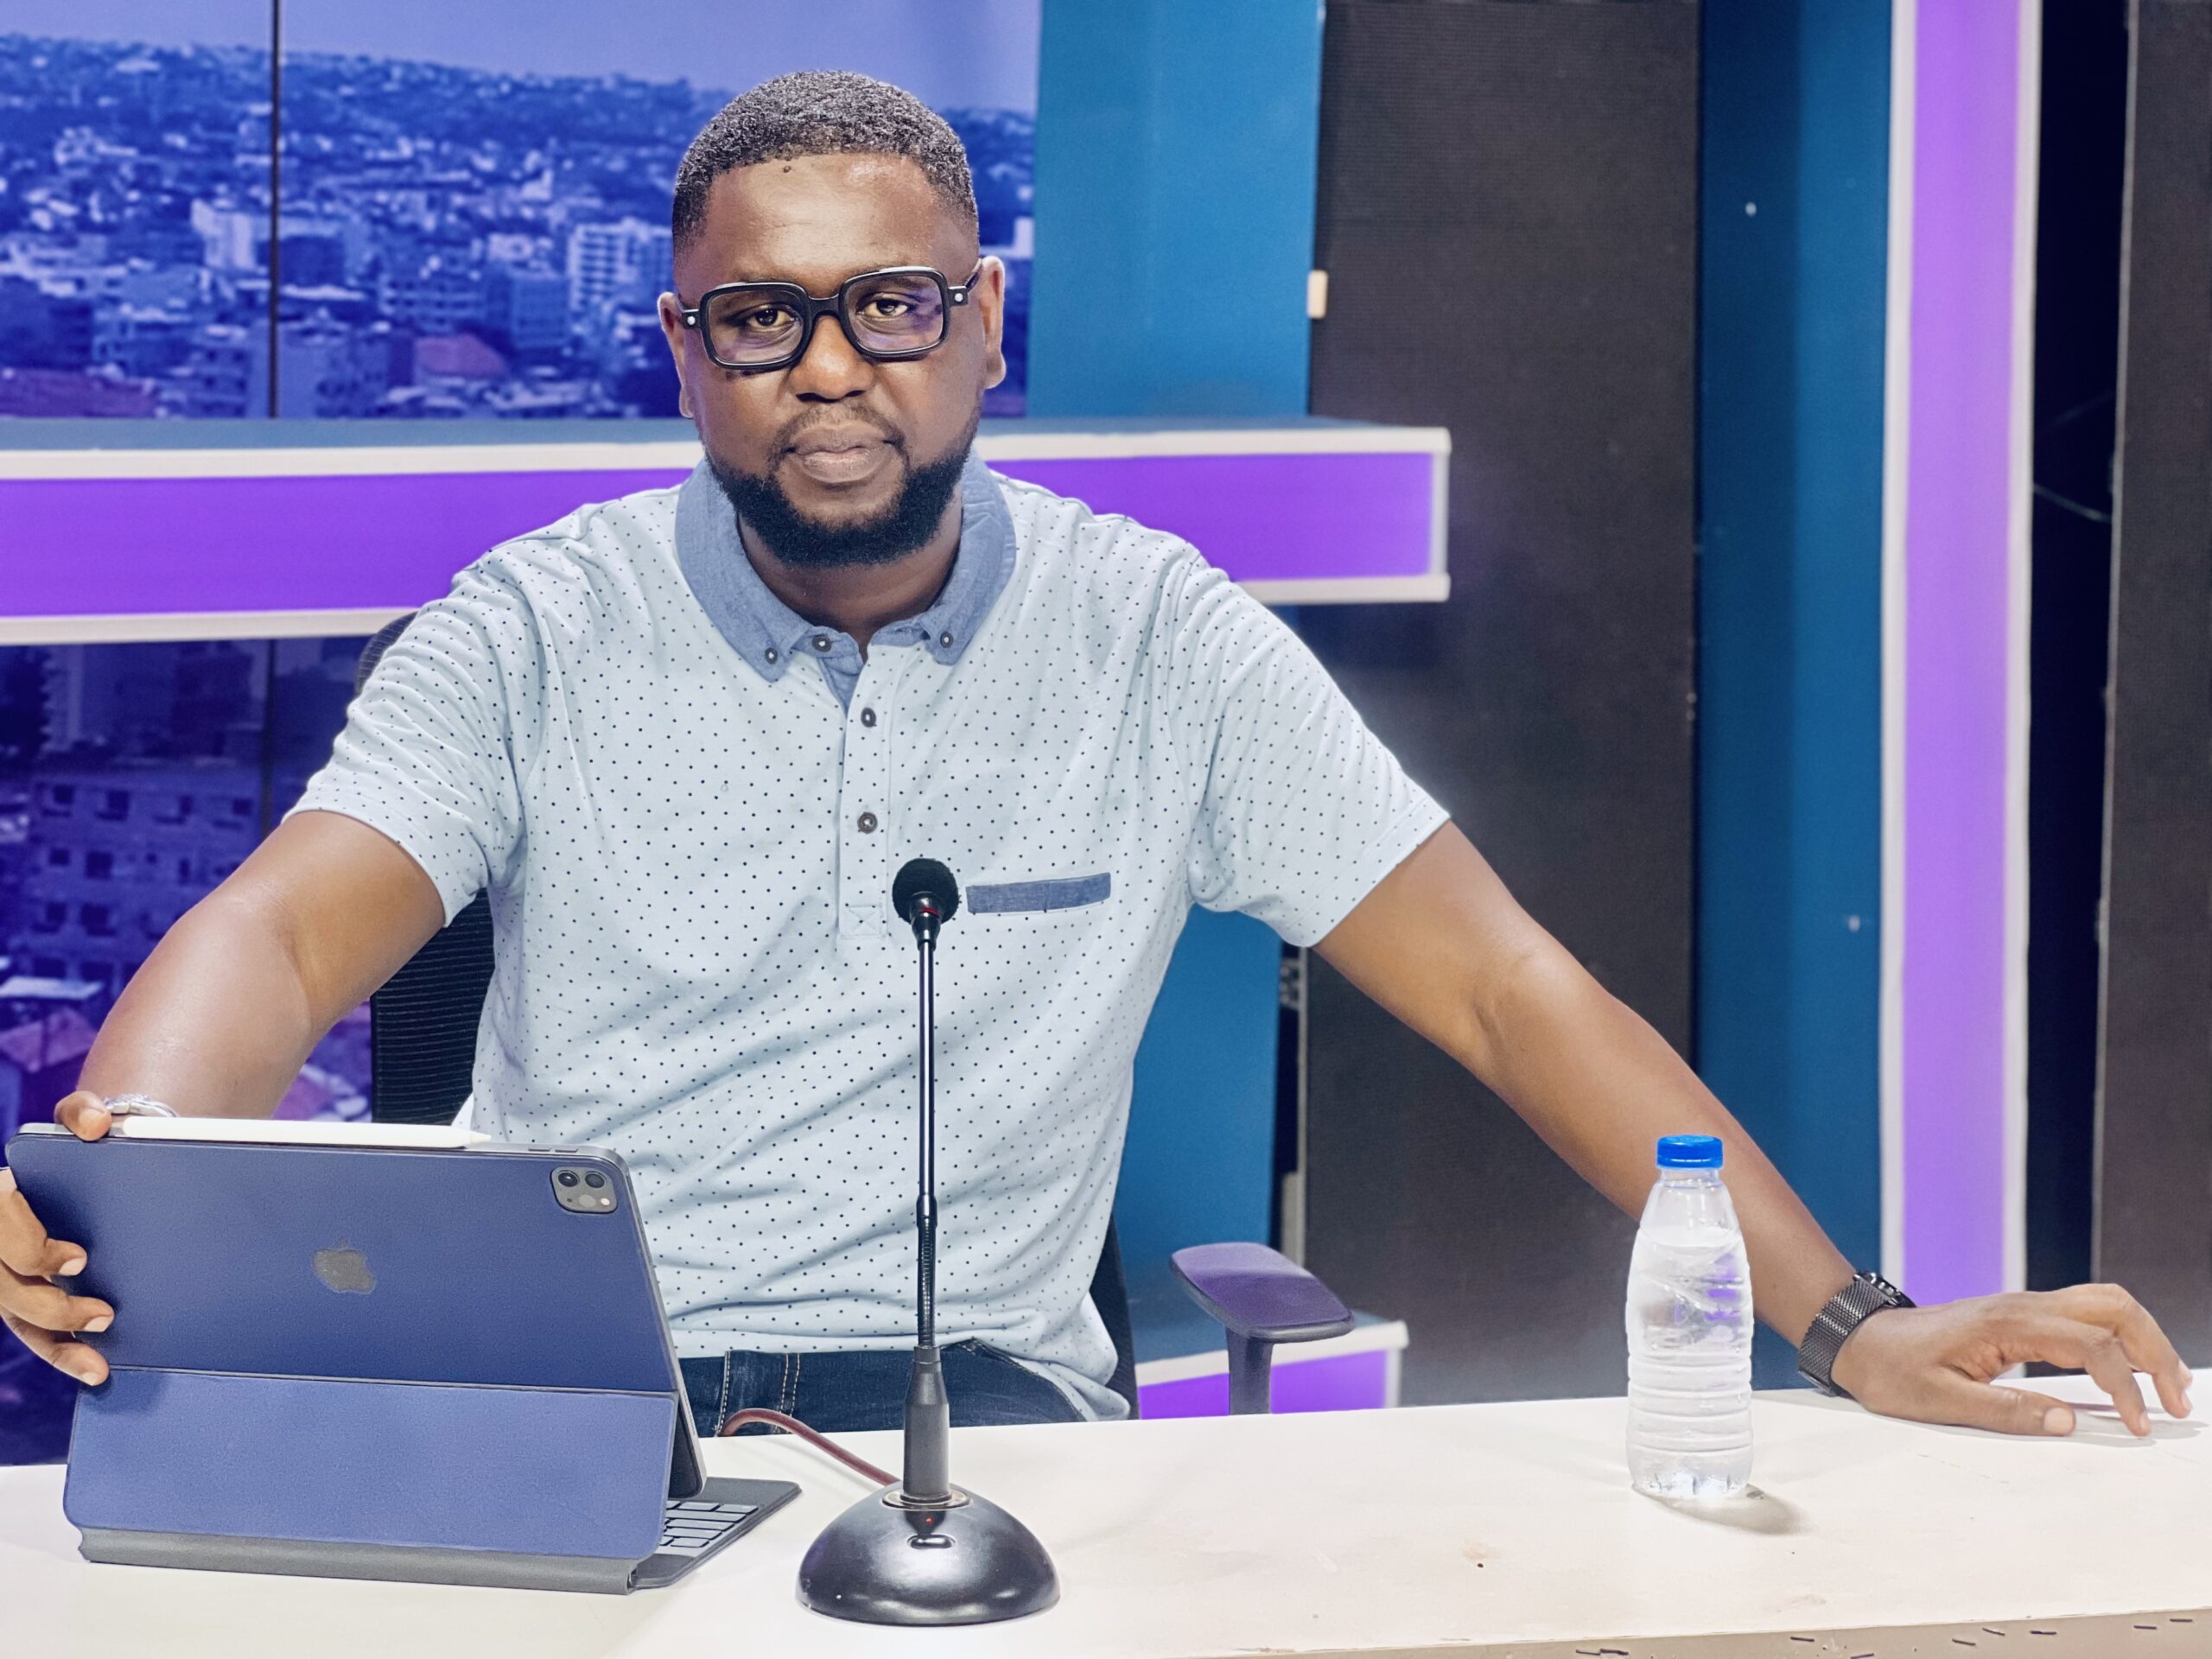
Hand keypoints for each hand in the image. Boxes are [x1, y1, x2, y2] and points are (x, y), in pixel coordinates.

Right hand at [0, 1092, 115, 1384]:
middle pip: (4, 1286)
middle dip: (49, 1306)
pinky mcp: (21, 1294)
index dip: (32, 1250)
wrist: (89, 1160)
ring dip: (54, 1345)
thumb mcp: (82, 1117)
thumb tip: (94, 1128)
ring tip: (99, 1364)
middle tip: (104, 1314)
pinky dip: (58, 1351)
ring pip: (13, 1316)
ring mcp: (3, 1270)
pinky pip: (29, 1330)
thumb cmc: (84, 1141)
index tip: (80, 1260)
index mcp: (1, 1198)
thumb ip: (83, 1110)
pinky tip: (93, 1371)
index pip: (0, 1230)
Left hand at [1830, 1283, 2192, 1436]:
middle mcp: (2024, 1306)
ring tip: (2167, 1386)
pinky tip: (2130, 1369)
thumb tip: (2067, 1422)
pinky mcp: (2023, 1316)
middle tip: (2176, 1402)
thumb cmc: (1894, 1370)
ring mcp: (2025, 1306)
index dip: (2125, 1387)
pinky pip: (2086, 1314)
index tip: (2139, 1426)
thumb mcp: (1941, 1401)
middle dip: (2156, 1352)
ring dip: (2143, 1340)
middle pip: (2114, 1309)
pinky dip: (2120, 1337)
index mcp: (2008, 1324)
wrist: (1862, 1339)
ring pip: (2105, 1304)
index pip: (2091, 1346)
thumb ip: (2006, 1411)